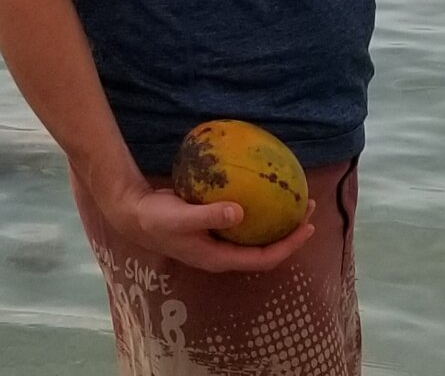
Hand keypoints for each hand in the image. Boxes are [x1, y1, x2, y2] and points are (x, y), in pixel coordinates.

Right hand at [102, 184, 317, 273]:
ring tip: (294, 197)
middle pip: (266, 248)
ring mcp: (220, 240)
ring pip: (257, 234)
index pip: (263, 258)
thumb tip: (240, 212)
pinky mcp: (215, 226)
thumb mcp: (182, 217)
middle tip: (308, 206)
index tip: (308, 227)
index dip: (289, 246)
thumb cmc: (157, 219)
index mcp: (220, 258)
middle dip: (290, 232)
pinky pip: (245, 220)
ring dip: (277, 220)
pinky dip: (259, 208)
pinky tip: (263, 187)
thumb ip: (209, 215)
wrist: (135, 214)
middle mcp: (224, 252)